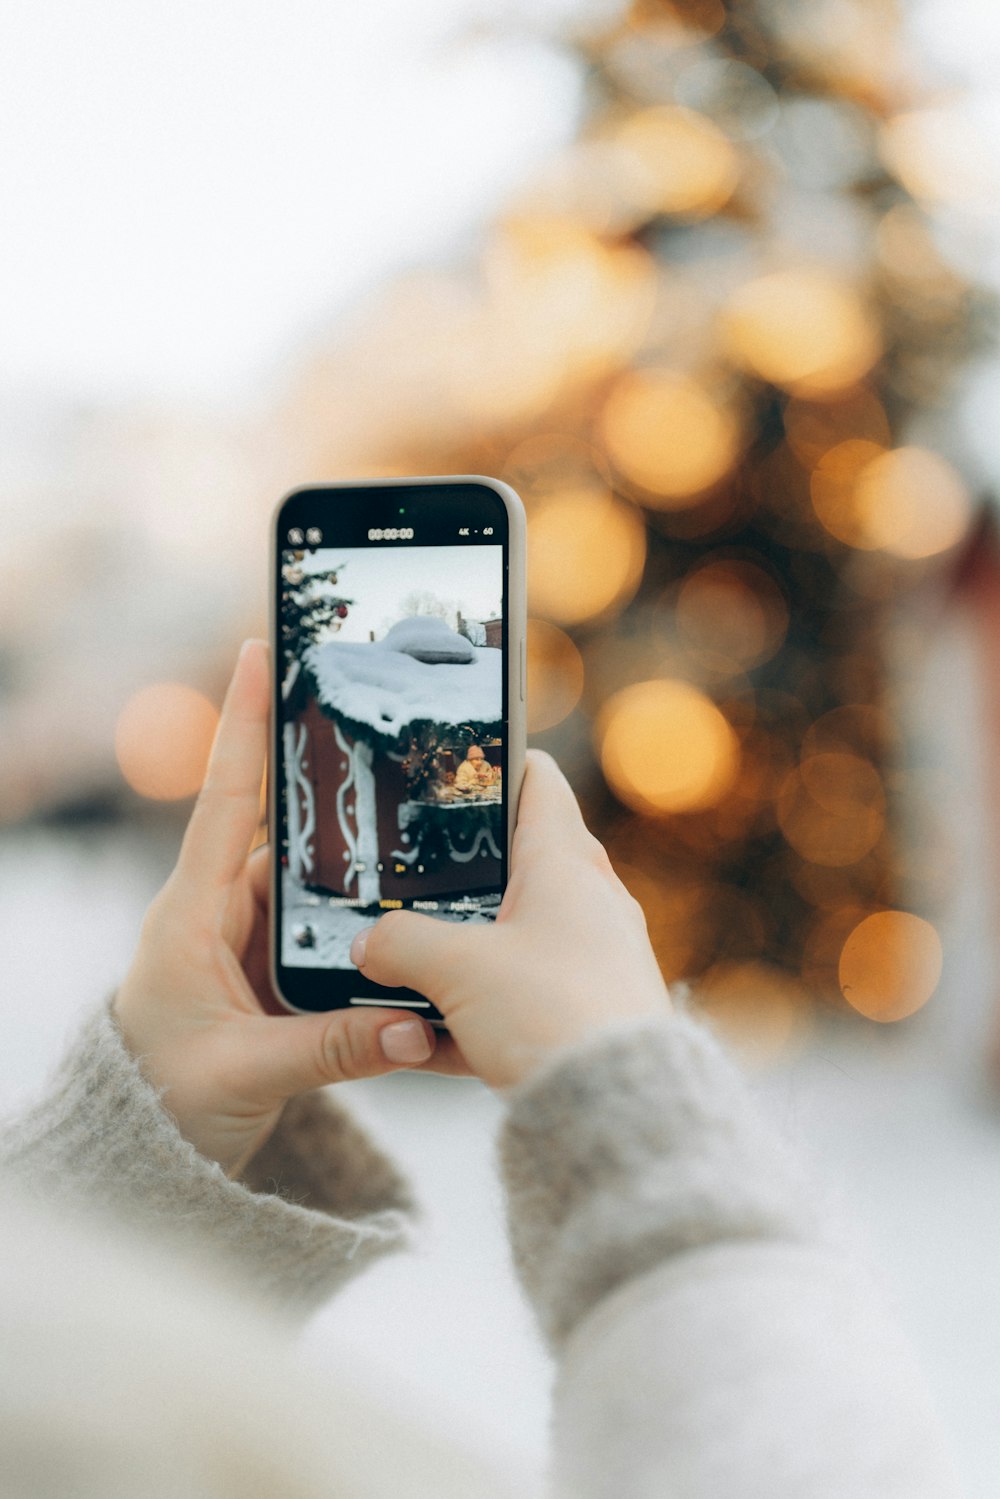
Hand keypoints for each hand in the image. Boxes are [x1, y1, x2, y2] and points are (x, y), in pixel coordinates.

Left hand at [113, 640, 437, 1177]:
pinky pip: (334, 934)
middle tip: (400, 741)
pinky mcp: (280, 971)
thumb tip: (414, 1026)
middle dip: (345, 795)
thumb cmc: (163, 1102)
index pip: (225, 800)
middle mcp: (224, 912)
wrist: (147, 1152)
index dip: (245, 724)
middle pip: (294, 835)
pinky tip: (421, 927)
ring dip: (371, 878)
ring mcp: (254, 940)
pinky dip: (371, 929)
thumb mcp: (242, 1074)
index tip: (260, 651)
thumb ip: (331, 1050)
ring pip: (325, 888)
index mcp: (194, 913)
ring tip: (437, 843)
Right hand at [351, 750, 670, 1088]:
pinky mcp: (591, 1008)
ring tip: (408, 961)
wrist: (618, 1111)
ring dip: (466, 946)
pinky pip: (525, 992)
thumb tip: (368, 943)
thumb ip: (398, 946)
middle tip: (407, 873)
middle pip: (518, 860)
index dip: (492, 762)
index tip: (448, 767)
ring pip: (515, 933)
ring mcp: (596, 955)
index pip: (536, 779)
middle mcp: (590, 898)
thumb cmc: (551, 1016)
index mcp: (565, 861)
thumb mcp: (455, 971)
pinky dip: (482, 1004)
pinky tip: (432, 1036)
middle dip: (460, 870)